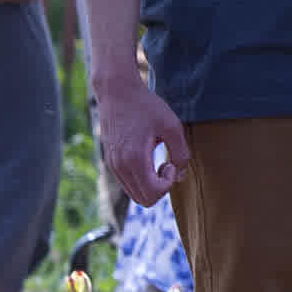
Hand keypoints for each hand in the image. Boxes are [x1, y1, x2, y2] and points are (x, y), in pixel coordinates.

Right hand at [94, 73, 188, 207]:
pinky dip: (141, 179)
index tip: (170, 163)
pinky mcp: (110, 160)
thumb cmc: (146, 106)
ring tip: (157, 161)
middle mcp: (119, 166)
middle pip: (143, 200)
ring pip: (135, 194)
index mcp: (134, 159)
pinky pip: (128, 183)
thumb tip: (180, 174)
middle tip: (166, 164)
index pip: (152, 195)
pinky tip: (148, 158)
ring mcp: (112, 165)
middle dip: (160, 188)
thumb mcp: (172, 126)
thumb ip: (181, 154)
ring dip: (151, 184)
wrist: (117, 90)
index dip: (167, 184)